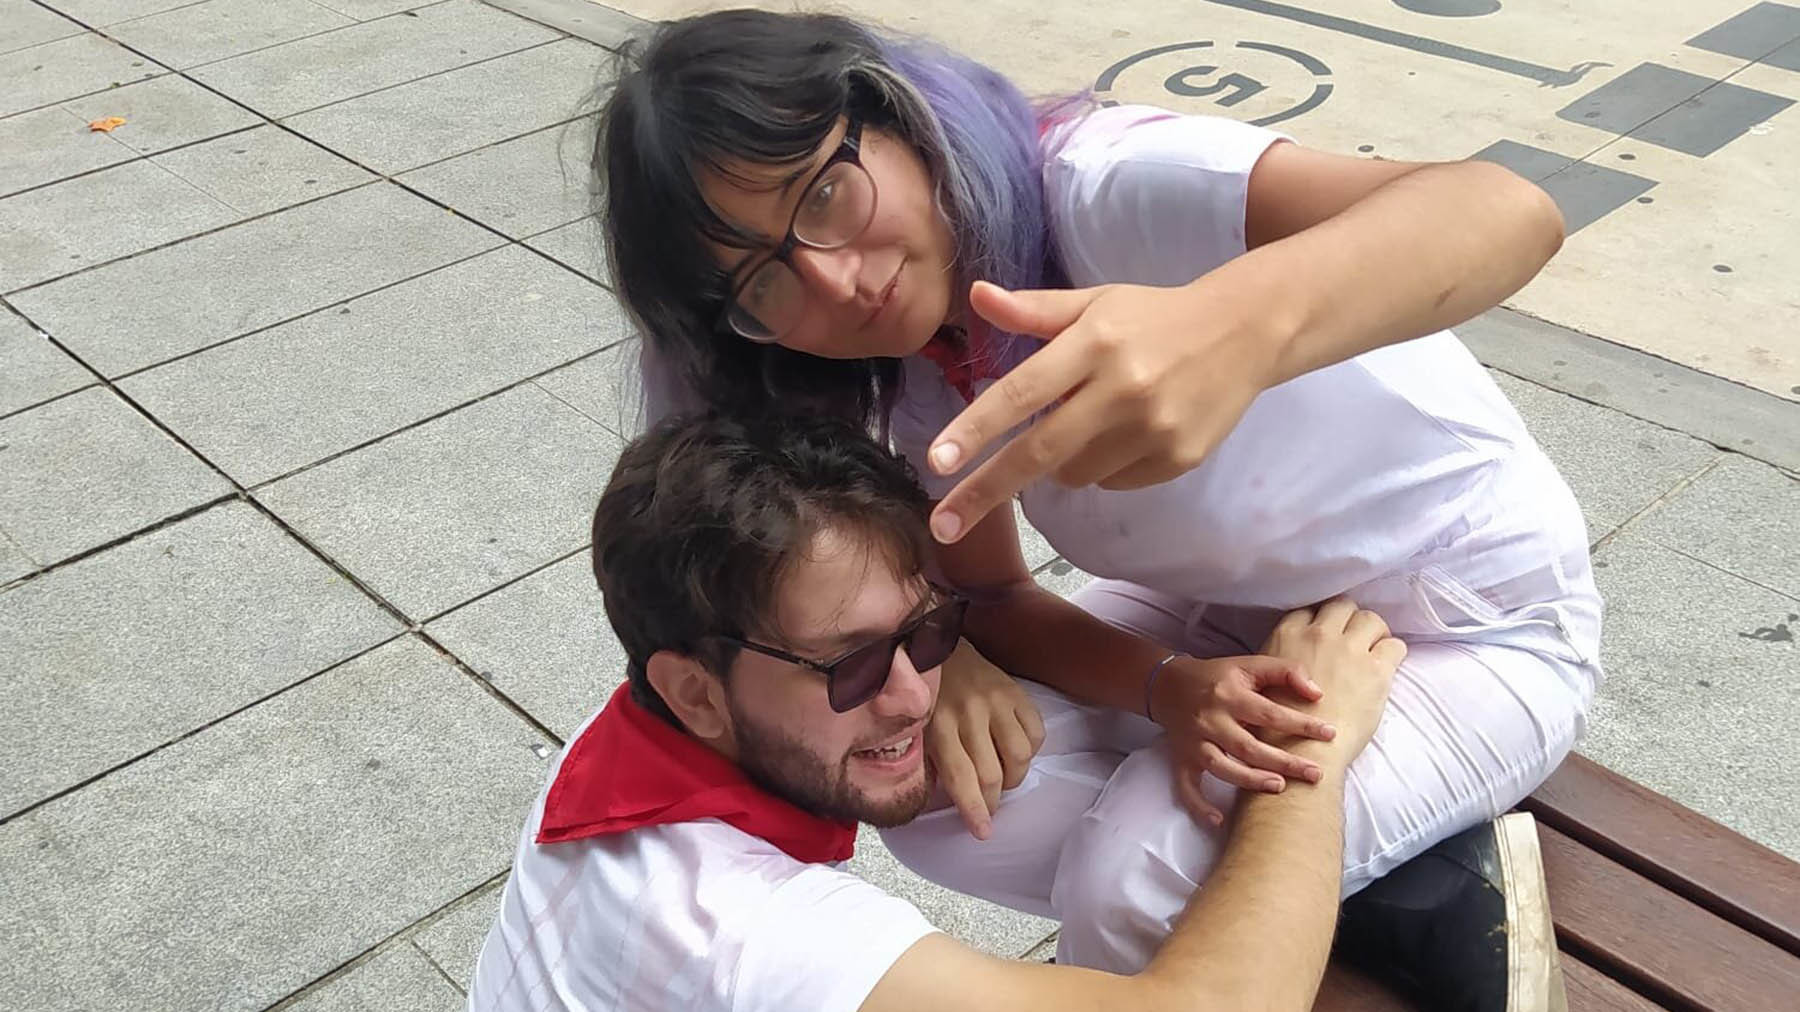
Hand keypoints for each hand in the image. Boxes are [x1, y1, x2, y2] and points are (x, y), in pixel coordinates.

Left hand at [924, 639, 1045, 839]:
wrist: (934, 645)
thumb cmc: (923, 696)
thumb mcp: (916, 729)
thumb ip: (931, 761)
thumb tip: (952, 799)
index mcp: (938, 724)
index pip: (960, 777)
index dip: (974, 810)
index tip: (983, 832)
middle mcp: (968, 712)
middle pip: (992, 774)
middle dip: (992, 801)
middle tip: (988, 807)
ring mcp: (996, 699)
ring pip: (1020, 756)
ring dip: (1013, 777)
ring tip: (1002, 777)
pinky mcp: (1016, 690)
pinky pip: (1036, 732)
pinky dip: (1030, 749)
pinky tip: (1012, 749)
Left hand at [926, 277, 1283, 542]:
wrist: (1246, 332)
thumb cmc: (1154, 317)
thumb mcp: (1095, 302)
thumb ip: (1035, 310)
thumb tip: (979, 296)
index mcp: (1094, 342)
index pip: (1021, 392)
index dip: (976, 429)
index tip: (936, 461)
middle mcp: (1122, 388)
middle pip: (1038, 452)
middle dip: (984, 491)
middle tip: (942, 524)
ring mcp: (1153, 428)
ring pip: (1073, 474)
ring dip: (1060, 461)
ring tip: (1090, 421)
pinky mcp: (1179, 458)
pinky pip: (1112, 481)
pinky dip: (1103, 466)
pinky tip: (1128, 432)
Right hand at [1151, 654, 1338, 824]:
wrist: (1167, 685)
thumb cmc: (1218, 676)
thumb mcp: (1249, 664)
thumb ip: (1286, 671)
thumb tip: (1317, 695)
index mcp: (1230, 695)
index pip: (1270, 714)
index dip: (1301, 725)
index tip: (1330, 734)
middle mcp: (1210, 720)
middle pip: (1249, 747)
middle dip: (1284, 762)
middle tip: (1315, 774)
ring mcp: (1194, 742)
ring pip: (1222, 767)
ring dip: (1250, 780)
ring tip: (1280, 787)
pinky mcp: (1182, 759)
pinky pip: (1186, 786)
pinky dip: (1199, 805)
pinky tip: (1218, 820)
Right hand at [1258, 598, 1405, 762]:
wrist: (1302, 749)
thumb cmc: (1278, 724)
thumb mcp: (1265, 680)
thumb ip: (1281, 658)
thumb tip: (1297, 655)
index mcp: (1288, 635)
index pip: (1311, 610)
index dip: (1322, 621)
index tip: (1327, 635)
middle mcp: (1320, 634)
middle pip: (1342, 606)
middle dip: (1349, 619)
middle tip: (1353, 638)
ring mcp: (1350, 649)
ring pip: (1372, 619)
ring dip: (1374, 632)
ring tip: (1373, 650)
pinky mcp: (1376, 669)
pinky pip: (1396, 645)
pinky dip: (1393, 652)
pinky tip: (1387, 665)